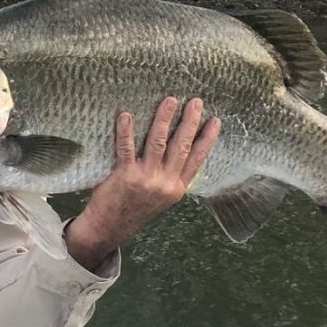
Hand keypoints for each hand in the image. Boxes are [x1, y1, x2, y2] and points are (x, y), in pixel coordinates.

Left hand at [64, 97, 220, 270]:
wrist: (110, 226)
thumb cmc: (135, 207)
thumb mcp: (162, 196)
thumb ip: (171, 175)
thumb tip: (178, 146)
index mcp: (177, 188)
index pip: (197, 159)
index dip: (207, 139)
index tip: (216, 120)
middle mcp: (165, 183)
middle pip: (181, 146)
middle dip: (190, 122)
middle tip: (195, 101)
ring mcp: (146, 179)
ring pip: (157, 143)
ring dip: (164, 119)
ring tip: (170, 100)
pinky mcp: (125, 175)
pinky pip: (126, 148)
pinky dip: (127, 130)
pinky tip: (127, 115)